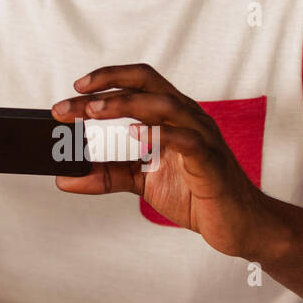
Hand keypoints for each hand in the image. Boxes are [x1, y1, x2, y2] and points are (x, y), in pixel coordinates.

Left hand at [51, 63, 266, 258]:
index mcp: (173, 116)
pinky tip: (136, 138)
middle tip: (68, 107)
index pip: (138, 83)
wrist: (237, 224)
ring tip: (93, 112)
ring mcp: (202, 136)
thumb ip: (106, 176)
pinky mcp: (210, 161)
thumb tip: (65, 178)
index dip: (106, 79)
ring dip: (125, 105)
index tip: (74, 90)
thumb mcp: (142, 182)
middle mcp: (188, 117)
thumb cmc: (196, 194)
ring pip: (164, 105)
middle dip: (104, 90)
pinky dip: (160, 135)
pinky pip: (186, 140)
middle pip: (146, 85)